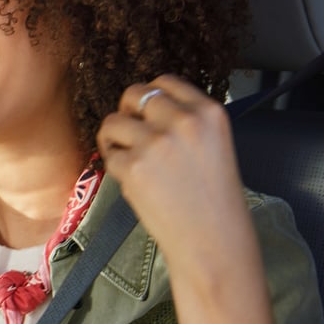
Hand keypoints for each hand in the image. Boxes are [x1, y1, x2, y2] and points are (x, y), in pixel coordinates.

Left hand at [96, 74, 253, 270]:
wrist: (213, 242)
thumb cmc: (214, 200)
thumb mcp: (215, 145)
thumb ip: (186, 121)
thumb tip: (146, 106)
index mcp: (209, 112)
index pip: (166, 82)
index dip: (150, 97)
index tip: (147, 113)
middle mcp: (183, 121)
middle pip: (134, 93)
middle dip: (127, 112)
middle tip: (132, 134)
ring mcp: (156, 142)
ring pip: (113, 121)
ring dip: (114, 138)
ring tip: (128, 158)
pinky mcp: (133, 166)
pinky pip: (108, 154)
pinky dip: (114, 166)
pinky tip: (132, 180)